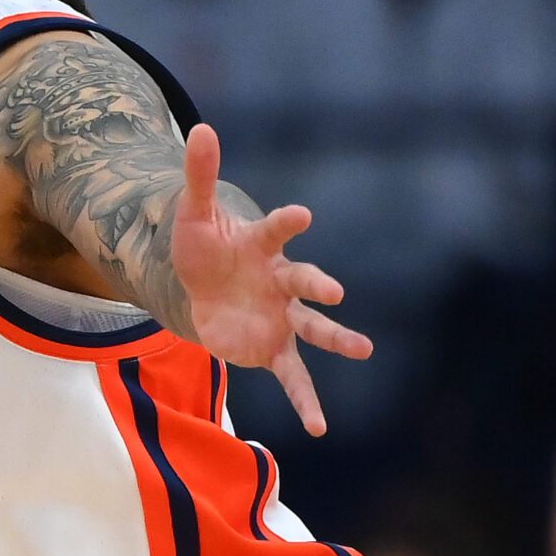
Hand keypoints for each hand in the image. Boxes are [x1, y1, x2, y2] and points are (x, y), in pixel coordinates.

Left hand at [168, 124, 372, 436]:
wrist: (200, 285)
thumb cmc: (203, 247)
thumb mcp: (192, 215)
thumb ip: (199, 176)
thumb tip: (202, 128)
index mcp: (263, 247)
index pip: (276, 231)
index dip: (287, 223)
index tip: (301, 215)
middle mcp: (281, 283)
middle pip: (303, 283)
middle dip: (317, 286)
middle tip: (333, 291)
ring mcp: (281, 318)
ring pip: (313, 329)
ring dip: (336, 338)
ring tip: (364, 349)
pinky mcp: (272, 348)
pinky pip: (293, 378)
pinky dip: (305, 401)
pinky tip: (319, 427)